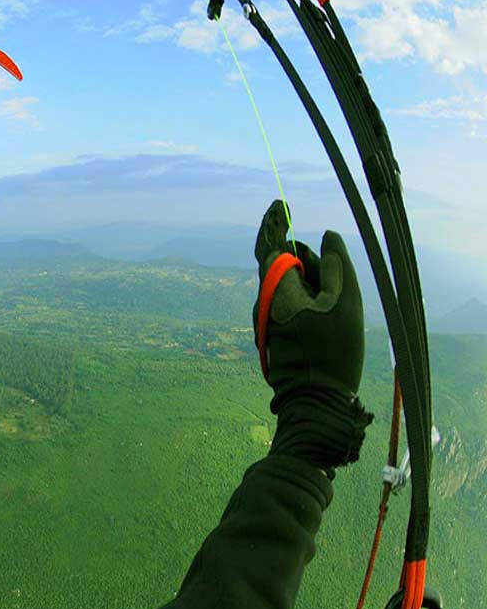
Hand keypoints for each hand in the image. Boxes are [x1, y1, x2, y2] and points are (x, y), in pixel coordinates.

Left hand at [253, 200, 372, 469]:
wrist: (315, 403)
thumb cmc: (333, 353)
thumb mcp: (345, 304)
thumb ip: (335, 266)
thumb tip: (325, 237)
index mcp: (275, 293)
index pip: (268, 248)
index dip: (273, 224)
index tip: (281, 204)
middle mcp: (263, 305)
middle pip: (282, 267)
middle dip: (307, 263)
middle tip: (330, 279)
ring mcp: (265, 322)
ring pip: (288, 288)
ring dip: (311, 286)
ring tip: (333, 308)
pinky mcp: (273, 335)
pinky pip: (290, 306)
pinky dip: (308, 302)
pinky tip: (326, 321)